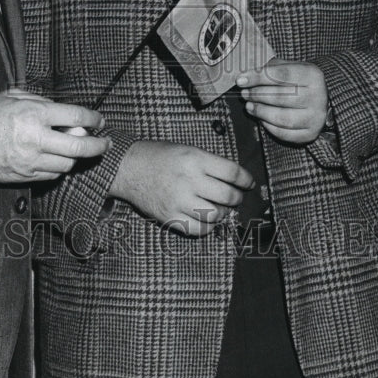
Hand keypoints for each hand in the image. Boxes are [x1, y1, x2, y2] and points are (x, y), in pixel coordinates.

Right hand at [0, 89, 109, 182]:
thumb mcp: (12, 96)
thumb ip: (40, 101)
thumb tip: (64, 112)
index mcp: (33, 114)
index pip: (77, 117)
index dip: (94, 119)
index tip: (100, 120)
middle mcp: (35, 138)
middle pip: (80, 146)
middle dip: (99, 145)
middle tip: (105, 143)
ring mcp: (30, 161)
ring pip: (68, 163)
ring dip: (76, 156)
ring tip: (74, 148)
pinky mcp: (24, 177)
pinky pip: (52, 175)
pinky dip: (59, 167)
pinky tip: (56, 158)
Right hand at [108, 141, 253, 236]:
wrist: (128, 167)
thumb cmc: (158, 156)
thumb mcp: (186, 149)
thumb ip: (209, 163)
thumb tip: (234, 180)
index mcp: (195, 159)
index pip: (232, 173)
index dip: (246, 180)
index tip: (248, 183)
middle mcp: (189, 180)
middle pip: (228, 196)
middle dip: (237, 198)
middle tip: (235, 197)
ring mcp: (179, 200)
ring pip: (216, 215)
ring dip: (224, 213)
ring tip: (220, 208)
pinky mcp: (170, 217)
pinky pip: (199, 229)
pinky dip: (208, 226)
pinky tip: (207, 219)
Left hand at [237, 59, 328, 143]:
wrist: (319, 100)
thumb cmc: (297, 81)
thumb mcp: (288, 67)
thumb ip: (269, 68)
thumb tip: (245, 76)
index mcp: (312, 75)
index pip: (281, 74)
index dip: (258, 77)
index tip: (240, 80)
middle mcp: (318, 96)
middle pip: (281, 96)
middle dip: (257, 95)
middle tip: (244, 93)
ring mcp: (316, 117)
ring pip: (282, 117)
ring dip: (260, 111)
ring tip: (249, 105)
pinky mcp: (310, 133)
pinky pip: (284, 133)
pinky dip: (269, 126)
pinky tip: (261, 118)